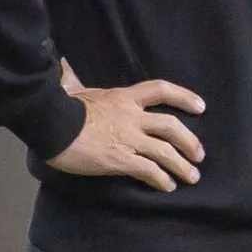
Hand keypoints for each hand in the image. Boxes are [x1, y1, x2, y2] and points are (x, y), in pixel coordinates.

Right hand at [47, 60, 206, 192]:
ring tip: (192, 177)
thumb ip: (73, 78)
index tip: (201, 107)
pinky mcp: (121, 159)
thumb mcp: (71, 88)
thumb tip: (62, 64)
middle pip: (171, 126)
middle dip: (190, 141)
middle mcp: (132, 117)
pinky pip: (149, 170)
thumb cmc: (59, 107)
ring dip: (182, 166)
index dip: (184, 97)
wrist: (50, 126)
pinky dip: (161, 179)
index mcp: (124, 97)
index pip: (161, 90)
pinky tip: (168, 186)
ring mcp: (129, 138)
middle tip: (199, 155)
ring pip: (165, 152)